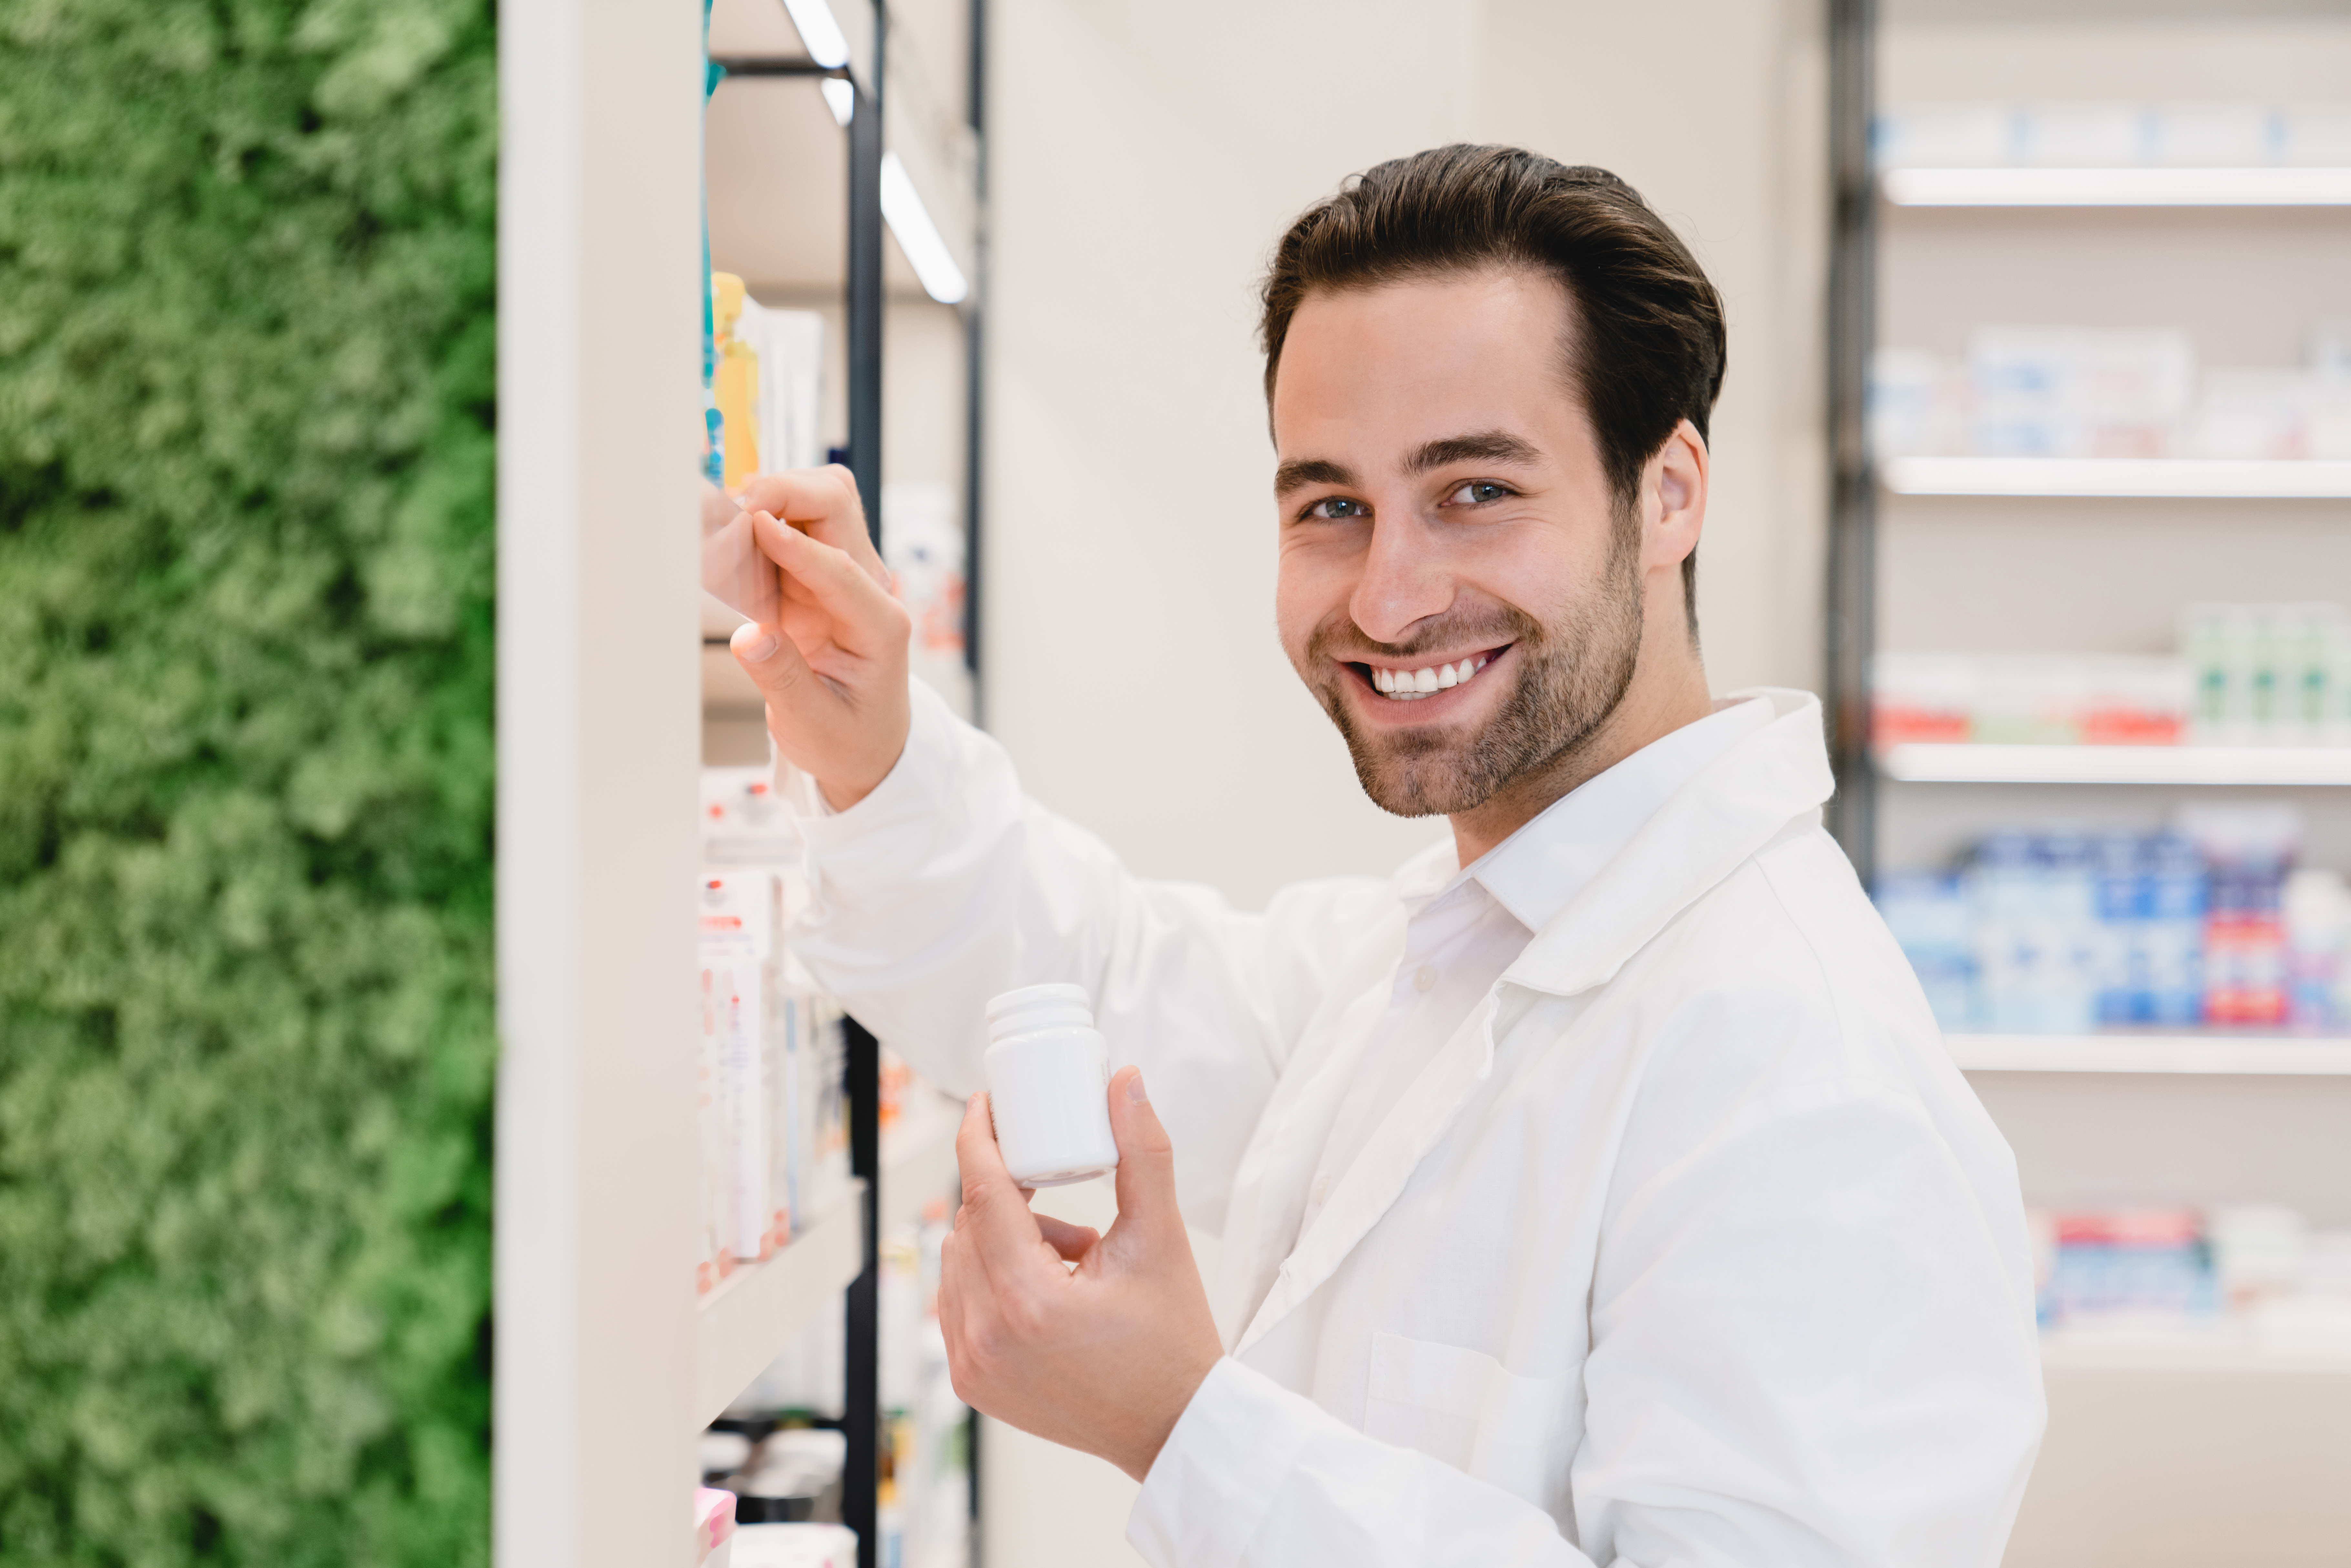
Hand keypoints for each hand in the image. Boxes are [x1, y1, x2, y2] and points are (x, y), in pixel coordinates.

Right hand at [719, 467, 911, 809]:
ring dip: (769, 502)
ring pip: (813, 505)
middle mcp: (867, 591)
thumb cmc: (849, 739)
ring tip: (723, 524)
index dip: (794, 543)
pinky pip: (786, 531)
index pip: (839, 567)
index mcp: (881, 626)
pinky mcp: (812, 579)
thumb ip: (783, 680)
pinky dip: (755, 526)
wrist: (867, 747)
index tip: (753, 522)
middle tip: (734, 508)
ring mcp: (840, 578)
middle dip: (785, 493)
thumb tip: (749, 637)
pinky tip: (727, 543)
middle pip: (835, 505)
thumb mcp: (814, 725)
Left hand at [938, 1067, 1224, 1482]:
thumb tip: (1125, 1081)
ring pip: (957, 1260)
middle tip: (1054, 1186)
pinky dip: (989, 1276)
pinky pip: (956, 1302)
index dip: (979, 1137)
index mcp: (1029, 1302)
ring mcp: (973, 1366)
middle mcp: (987, 1338)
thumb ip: (1141, 1151)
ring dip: (999, 1236)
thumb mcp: (1161, 1237)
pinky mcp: (972, 1383)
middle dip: (1006, 1192)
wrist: (1172, 1425)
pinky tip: (1044, 1282)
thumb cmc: (1171, 1339)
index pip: (982, 1193)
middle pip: (967, 1223)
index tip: (986, 1105)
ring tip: (1067, 1249)